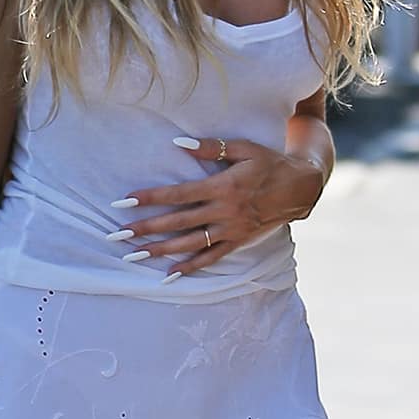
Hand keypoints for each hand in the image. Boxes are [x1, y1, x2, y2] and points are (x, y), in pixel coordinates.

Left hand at [115, 139, 326, 275]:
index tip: (124, 202)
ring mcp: (231, 229)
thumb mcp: (244, 148)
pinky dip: (190, 267)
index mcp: (222, 186)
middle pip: (178, 222)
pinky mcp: (238, 242)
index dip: (150, 198)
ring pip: (190, 243)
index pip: (178, 193)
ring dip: (160, 250)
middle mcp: (224, 211)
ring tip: (134, 255)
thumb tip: (178, 143)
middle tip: (118, 234)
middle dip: (146, 228)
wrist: (300, 188)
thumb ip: (211, 148)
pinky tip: (169, 275)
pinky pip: (211, 258)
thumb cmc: (269, 163)